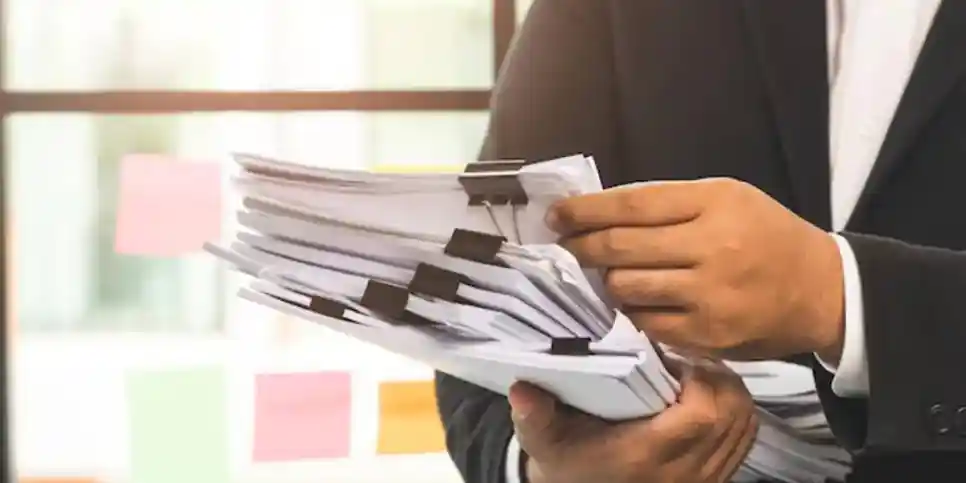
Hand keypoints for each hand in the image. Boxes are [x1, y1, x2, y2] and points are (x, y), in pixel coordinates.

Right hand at [510, 359, 757, 482]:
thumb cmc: (567, 462)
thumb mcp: (544, 440)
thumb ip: (535, 415)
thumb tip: (521, 389)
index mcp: (648, 455)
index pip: (704, 414)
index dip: (701, 379)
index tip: (676, 359)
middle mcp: (685, 472)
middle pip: (734, 414)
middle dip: (718, 377)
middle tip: (688, 360)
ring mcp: (705, 479)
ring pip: (745, 424)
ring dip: (728, 392)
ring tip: (696, 375)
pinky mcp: (715, 481)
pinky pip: (744, 440)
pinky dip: (735, 413)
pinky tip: (705, 399)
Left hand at [548, 178, 844, 360]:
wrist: (822, 291)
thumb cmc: (767, 236)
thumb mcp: (727, 199)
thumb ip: (669, 204)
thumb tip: (601, 211)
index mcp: (714, 204)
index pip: (631, 205)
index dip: (585, 210)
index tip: (557, 214)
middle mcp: (711, 248)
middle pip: (620, 248)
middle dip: (581, 247)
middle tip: (565, 246)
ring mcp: (708, 296)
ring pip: (626, 288)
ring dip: (605, 281)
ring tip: (603, 274)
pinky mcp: (707, 336)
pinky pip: (646, 323)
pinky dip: (631, 311)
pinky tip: (631, 302)